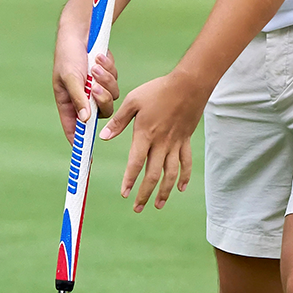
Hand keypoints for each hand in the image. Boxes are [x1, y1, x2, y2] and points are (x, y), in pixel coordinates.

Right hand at [53, 22, 118, 143]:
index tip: (88, 158)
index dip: (81, 145)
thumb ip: (79, 99)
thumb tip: (86, 121)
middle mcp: (83, 99)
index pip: (74, 130)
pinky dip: (109, 70)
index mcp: (68, 103)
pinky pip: (115, 82)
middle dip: (101, 99)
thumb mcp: (71, 77)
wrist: (81, 31)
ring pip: (111, 97)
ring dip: (106, 80)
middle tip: (95, 86)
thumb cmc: (68, 54)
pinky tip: (100, 57)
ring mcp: (96, 89)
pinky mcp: (106, 78)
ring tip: (95, 64)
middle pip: (101, 113)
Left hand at [99, 71, 203, 210]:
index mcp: (145, 135)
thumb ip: (119, 121)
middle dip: (145, 193)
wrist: (189, 84)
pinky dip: (184, 177)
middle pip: (154, 175)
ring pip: (171, 173)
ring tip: (158, 205)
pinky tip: (180, 188)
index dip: (130, 180)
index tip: (124, 194)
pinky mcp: (185, 140)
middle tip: (137, 208)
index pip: (136, 163)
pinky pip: (186, 162)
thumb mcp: (133, 101)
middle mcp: (161, 143)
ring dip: (164, 191)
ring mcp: (176, 143)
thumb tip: (104, 137)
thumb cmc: (158, 90)